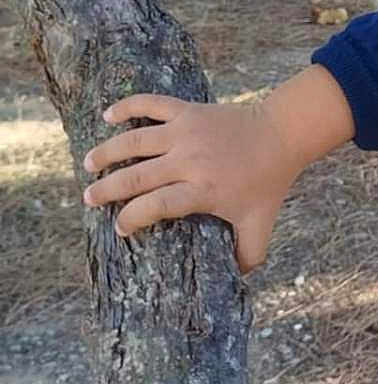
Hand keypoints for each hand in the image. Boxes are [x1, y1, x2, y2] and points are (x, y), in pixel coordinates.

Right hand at [81, 91, 304, 271]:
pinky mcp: (189, 111)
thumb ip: (248, 255)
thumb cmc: (268, 183)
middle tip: (89, 199)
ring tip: (89, 164)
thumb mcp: (260, 224)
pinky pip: (151, 104)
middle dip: (107, 190)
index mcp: (203, 190)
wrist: (282, 135)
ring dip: (108, 152)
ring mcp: (187, 132)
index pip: (156, 206)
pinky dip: (127, 107)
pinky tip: (107, 116)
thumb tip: (233, 279)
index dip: (132, 218)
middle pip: (136, 176)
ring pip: (135, 141)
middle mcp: (190, 161)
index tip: (120, 228)